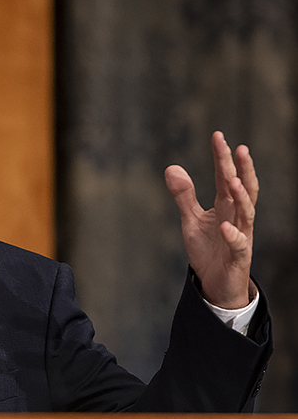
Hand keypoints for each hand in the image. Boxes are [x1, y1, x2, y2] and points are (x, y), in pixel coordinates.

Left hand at [165, 131, 257, 308]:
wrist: (215, 282)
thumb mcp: (191, 219)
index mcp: (226, 205)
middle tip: (239, 148)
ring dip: (241, 196)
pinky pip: (238, 244)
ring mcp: (241, 235)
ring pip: (247, 212)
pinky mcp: (239, 255)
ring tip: (232, 179)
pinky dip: (233, 235)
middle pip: (242, 188)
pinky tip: (224, 226)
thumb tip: (172, 167)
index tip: (218, 136)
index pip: (225, 176)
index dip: (222, 158)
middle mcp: (237, 216)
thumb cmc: (208, 249)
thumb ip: (184, 195)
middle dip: (241, 169)